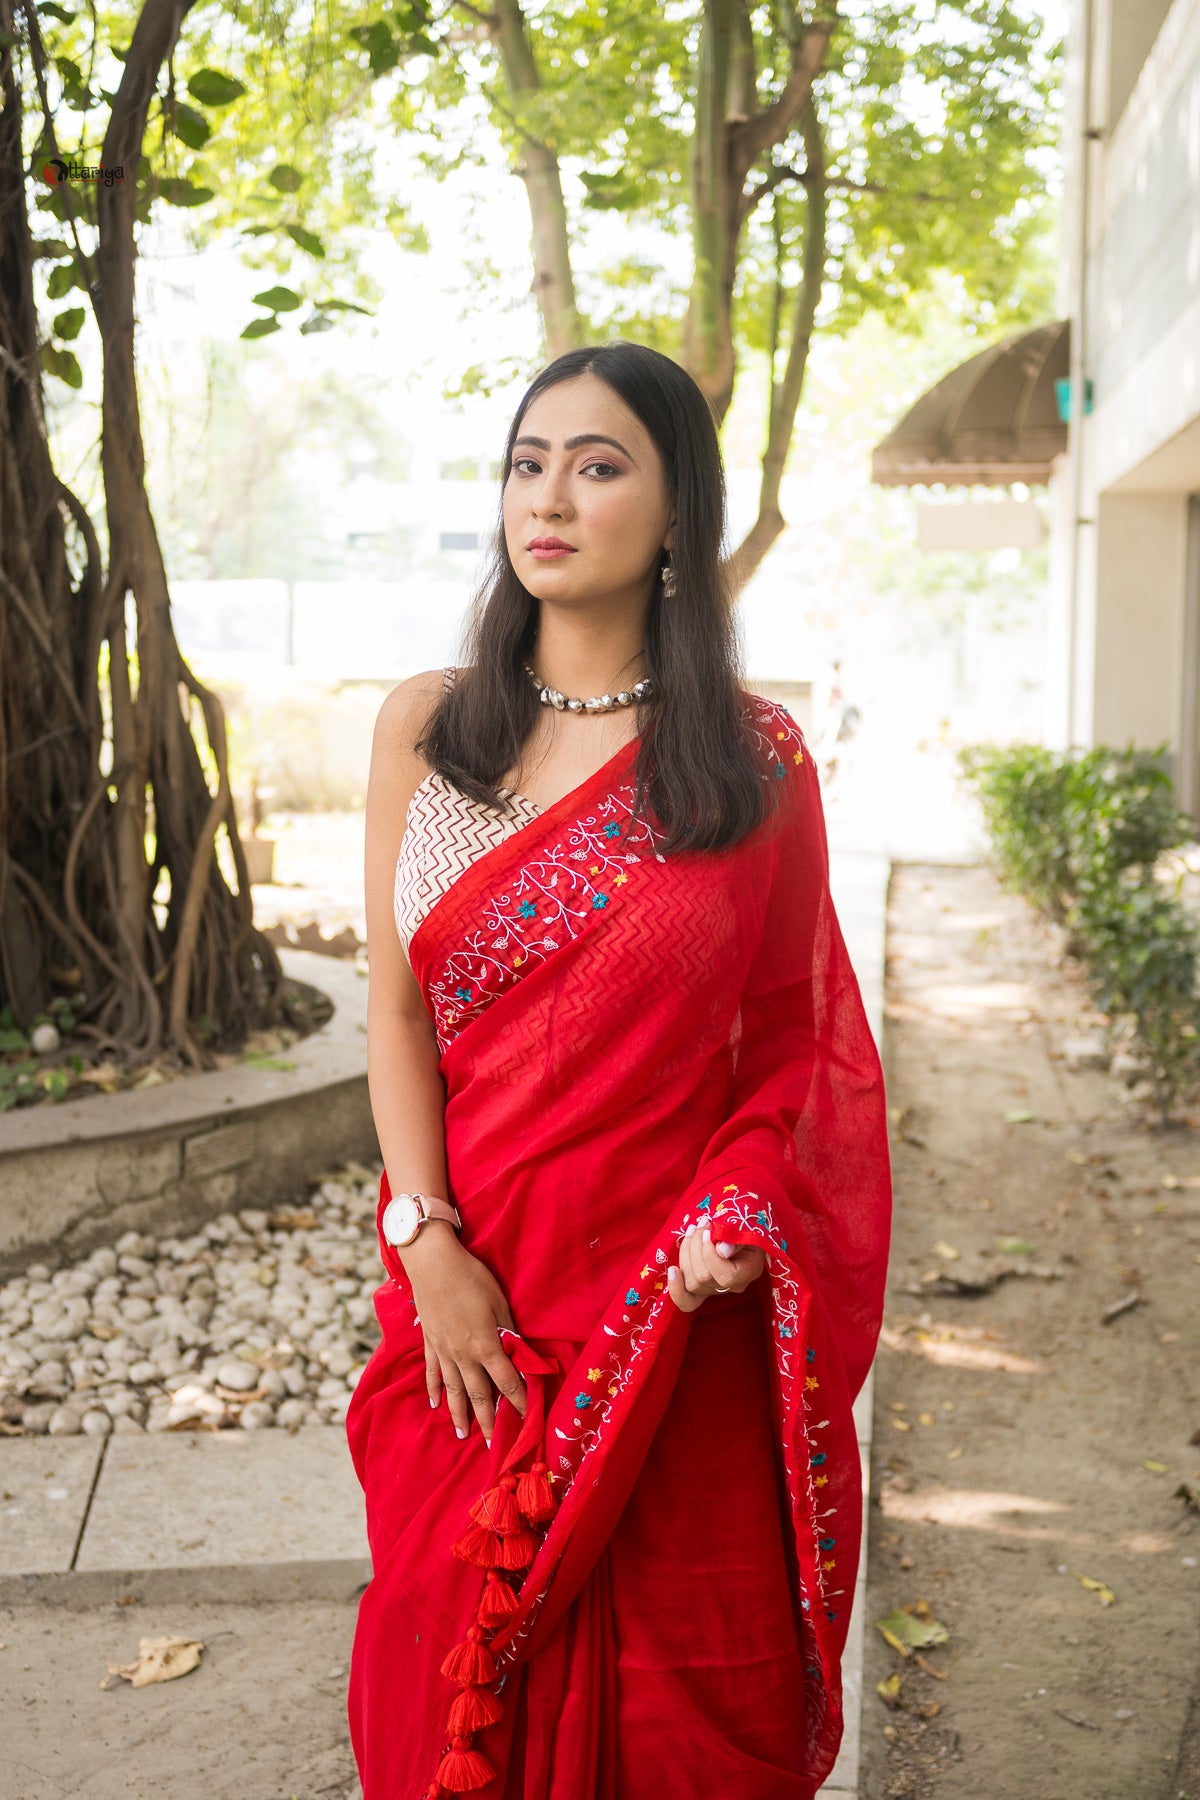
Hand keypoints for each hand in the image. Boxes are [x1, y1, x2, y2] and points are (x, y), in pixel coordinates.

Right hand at [399, 1225, 526, 1444]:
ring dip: (460, 1414)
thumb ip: (510, 1333)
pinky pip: (433, 1373)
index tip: (526, 1419)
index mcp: (486, 1346)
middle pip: (478, 1395)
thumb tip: (520, 1355)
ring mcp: (443, 1351)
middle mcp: (463, 1356)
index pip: (507, 1382)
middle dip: (488, 1420)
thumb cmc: (472, 1279)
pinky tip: (435, 1404)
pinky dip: (434, 1390)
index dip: (519, 1402)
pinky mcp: (429, 1343)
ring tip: (464, 1435)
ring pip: (453, 1391)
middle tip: (492, 1444)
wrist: (433, 1264)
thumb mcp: (499, 1303)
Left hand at [666, 1221, 765, 1312]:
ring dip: (686, 1253)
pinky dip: (676, 1288)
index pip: (726, 1276)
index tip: (708, 1231)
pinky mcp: (702, 1290)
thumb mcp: (748, 1228)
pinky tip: (672, 1270)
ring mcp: (716, 1290)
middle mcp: (733, 1286)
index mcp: (749, 1272)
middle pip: (704, 1278)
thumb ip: (737, 1238)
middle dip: (696, 1247)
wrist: (739, 1229)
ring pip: (692, 1283)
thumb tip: (721, 1250)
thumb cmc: (746, 1227)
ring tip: (692, 1231)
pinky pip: (687, 1302)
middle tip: (700, 1225)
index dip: (709, 1253)